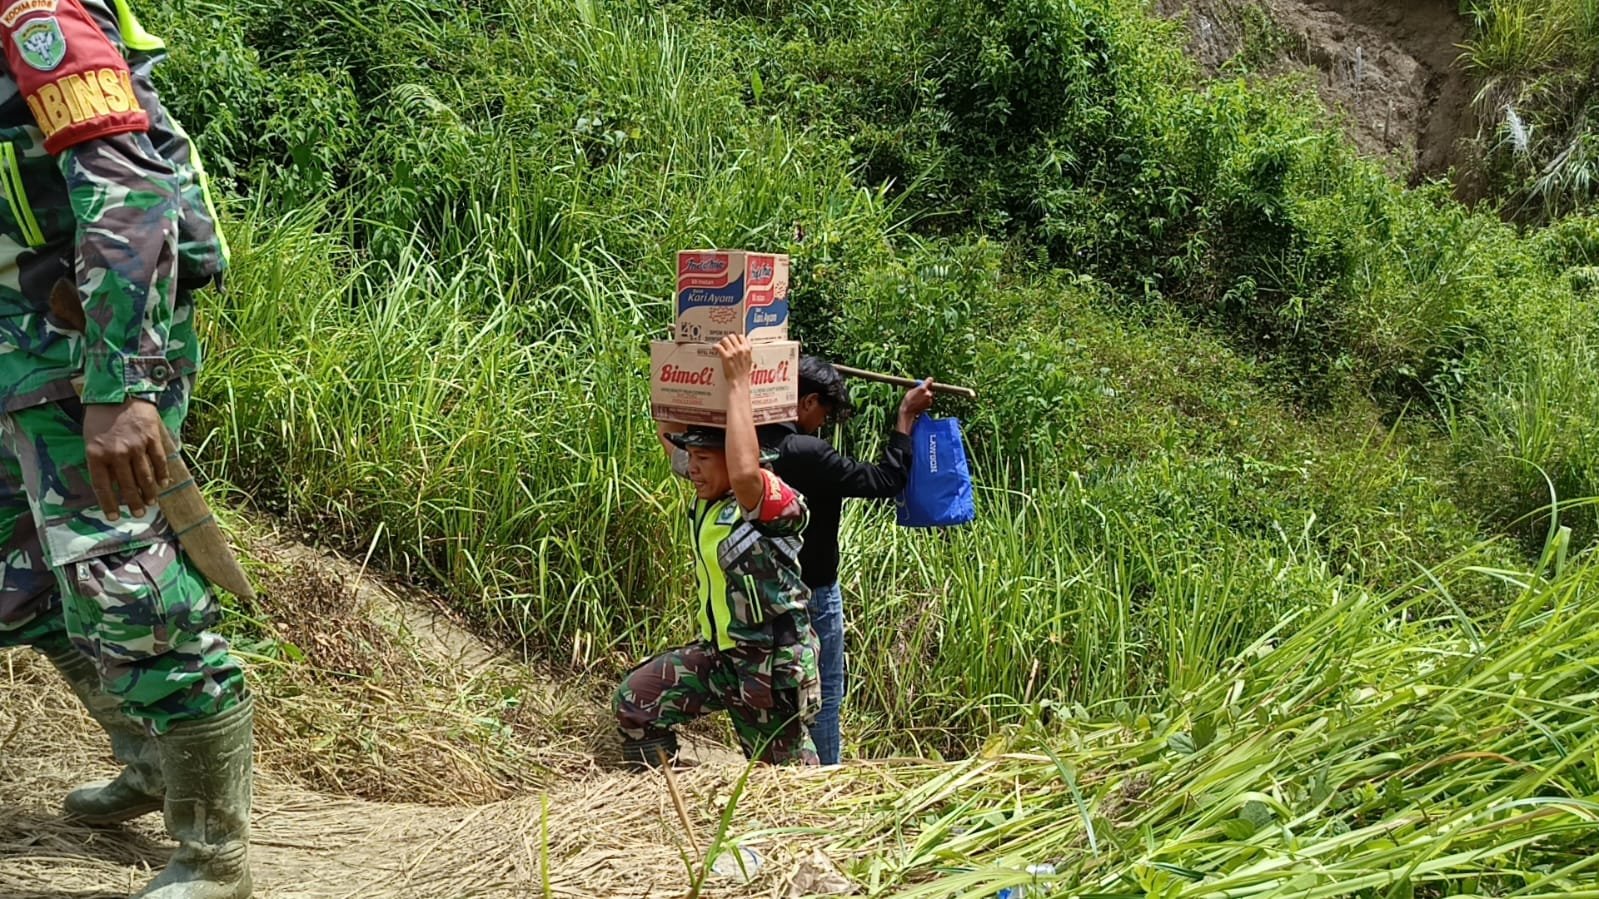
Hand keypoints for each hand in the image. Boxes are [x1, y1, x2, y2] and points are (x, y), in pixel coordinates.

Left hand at [83, 399, 169, 520]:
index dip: (108, 504)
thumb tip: (110, 483)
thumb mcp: (90, 438)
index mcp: (96, 454)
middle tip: (138, 513)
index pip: (102, 486)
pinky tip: (163, 483)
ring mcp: (136, 446)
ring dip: (148, 492)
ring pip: (144, 476)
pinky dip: (162, 474)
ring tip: (151, 503)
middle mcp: (116, 453)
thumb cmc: (101, 416)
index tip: (113, 517)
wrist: (120, 390)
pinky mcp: (152, 438)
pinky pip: (159, 461)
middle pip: (126, 484)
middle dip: (132, 502)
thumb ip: (99, 460)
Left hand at [716, 334, 753, 384]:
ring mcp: (733, 352)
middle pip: (732, 336)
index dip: (736, 338)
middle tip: (725, 344)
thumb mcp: (749, 361)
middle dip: (728, 339)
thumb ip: (747, 352)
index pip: (741, 337)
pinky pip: (718, 346)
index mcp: (747, 350)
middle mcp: (740, 349)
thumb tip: (745, 347)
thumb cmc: (744, 375)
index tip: (733, 340)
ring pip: (725, 340)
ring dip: (721, 342)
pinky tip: (714, 348)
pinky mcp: (726, 357)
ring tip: (720, 346)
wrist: (739, 382)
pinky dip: (715, 346)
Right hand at [896, 377, 935, 432]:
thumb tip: (921, 384)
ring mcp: (929, 399)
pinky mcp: (930, 404)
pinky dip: (926, 400)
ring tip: (919, 399)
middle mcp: (927, 393)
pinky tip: (920, 402)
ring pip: (930, 394)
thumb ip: (918, 387)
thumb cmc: (907, 400)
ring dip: (927, 395)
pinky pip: (929, 400)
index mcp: (922, 388)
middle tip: (922, 392)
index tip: (928, 381)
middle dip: (927, 389)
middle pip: (931, 388)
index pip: (930, 380)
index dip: (929, 380)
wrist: (908, 411)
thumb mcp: (911, 391)